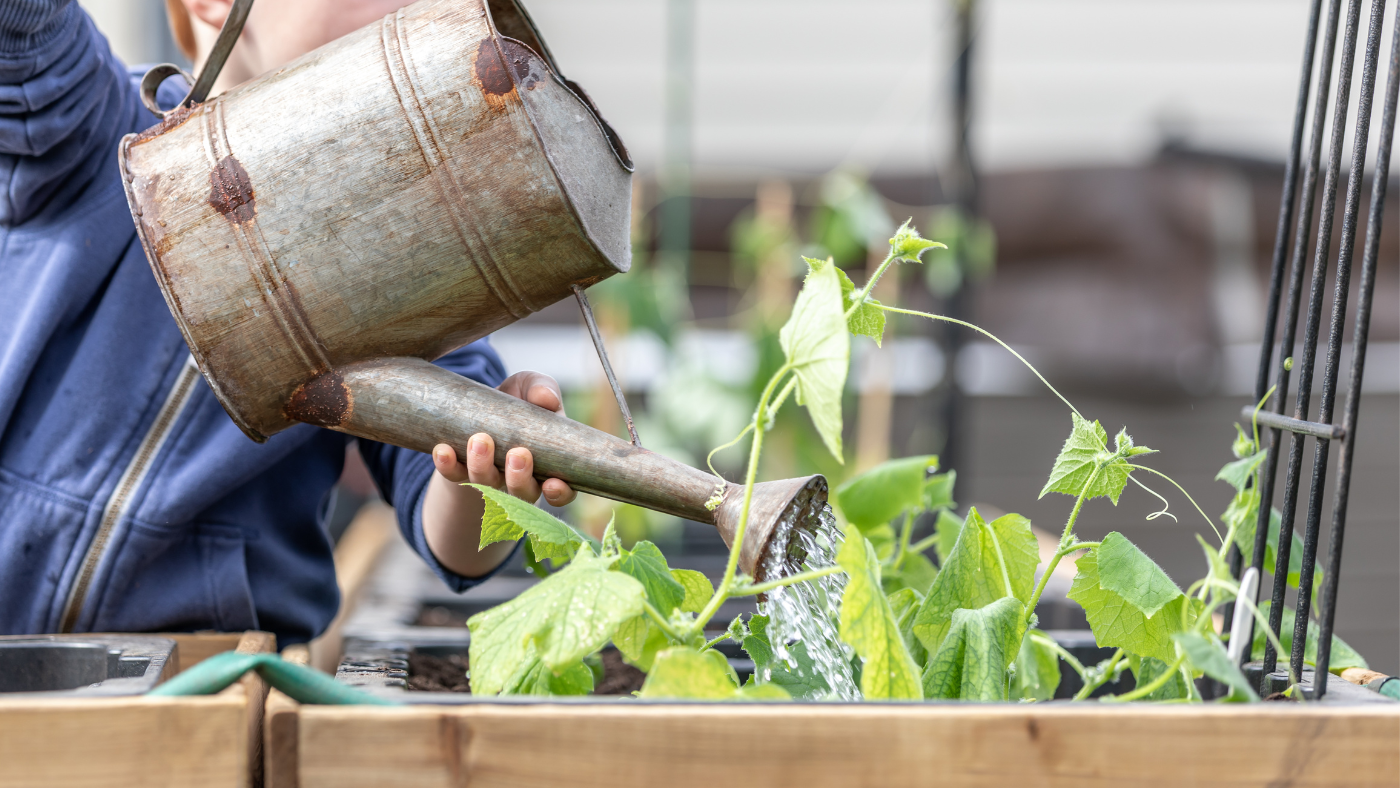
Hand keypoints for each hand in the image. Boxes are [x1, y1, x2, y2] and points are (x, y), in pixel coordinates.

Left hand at [429, 370, 575, 505]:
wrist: (479, 404)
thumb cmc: (516, 399)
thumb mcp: (530, 387)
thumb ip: (542, 389)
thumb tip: (547, 399)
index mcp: (548, 464)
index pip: (561, 491)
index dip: (560, 493)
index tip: (553, 484)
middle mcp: (521, 479)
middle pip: (523, 493)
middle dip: (519, 478)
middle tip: (516, 454)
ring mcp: (490, 479)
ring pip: (487, 485)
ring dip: (482, 467)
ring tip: (479, 440)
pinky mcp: (461, 473)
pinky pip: (454, 476)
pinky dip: (448, 465)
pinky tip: (443, 450)